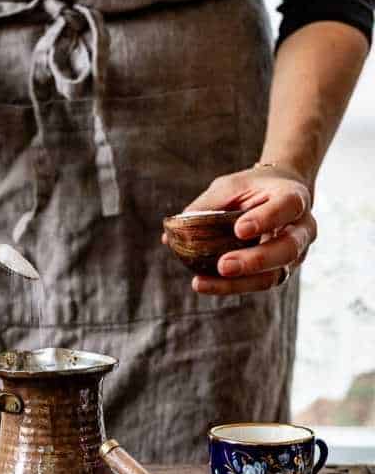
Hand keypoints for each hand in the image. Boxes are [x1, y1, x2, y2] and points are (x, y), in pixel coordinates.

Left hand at [176, 165, 316, 294]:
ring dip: (239, 283)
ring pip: (274, 275)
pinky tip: (204, 283)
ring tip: (202, 283)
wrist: (277, 193)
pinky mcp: (280, 270)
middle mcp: (302, 228)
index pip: (288, 207)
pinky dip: (231, 286)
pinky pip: (259, 283)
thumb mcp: (230, 187)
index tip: (240, 229)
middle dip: (255, 260)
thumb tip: (170, 236)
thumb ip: (206, 206)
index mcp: (294, 198)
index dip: (267, 219)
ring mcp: (295, 253)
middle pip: (287, 249)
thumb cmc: (252, 188)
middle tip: (223, 266)